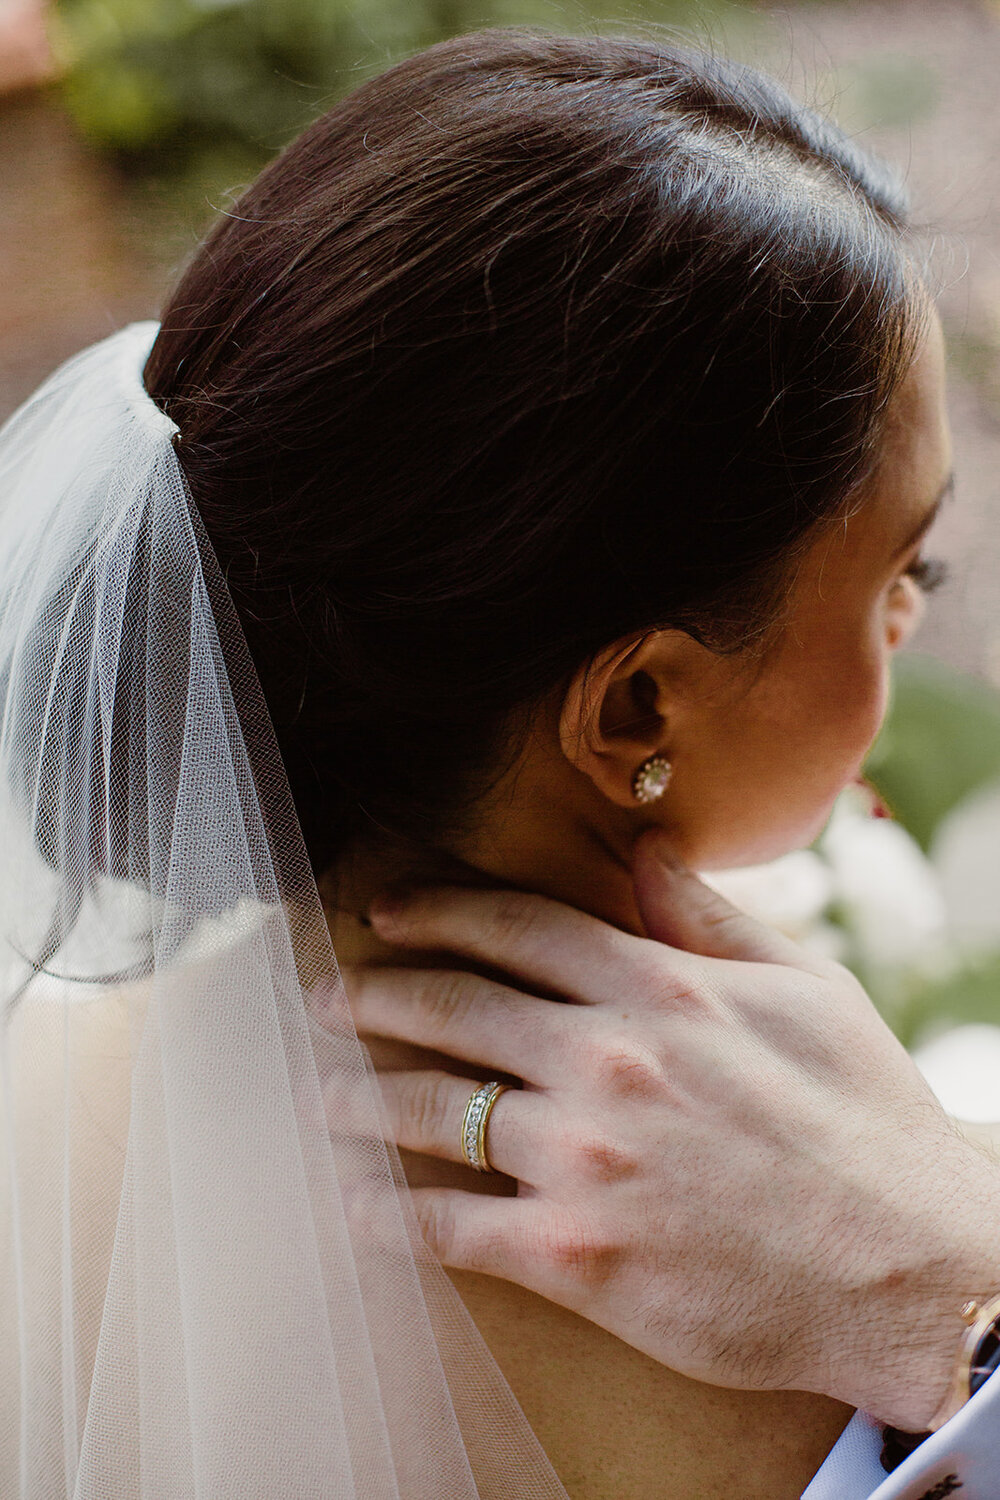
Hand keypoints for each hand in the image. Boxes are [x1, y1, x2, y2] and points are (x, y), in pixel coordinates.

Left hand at [347, 829, 999, 1429]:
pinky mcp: (574, 1255)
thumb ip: (709, 918)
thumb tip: (644, 849)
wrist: (910, 1270)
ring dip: (359, 1100)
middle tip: (322, 1001)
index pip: (517, 927)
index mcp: (658, 989)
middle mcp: (605, 1060)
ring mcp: (582, 1157)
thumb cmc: (867, 1124)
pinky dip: (388, 1214)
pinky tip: (354, 1205)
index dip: (439, 910)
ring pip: (434, 1111)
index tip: (385, 910)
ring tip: (319, 1098)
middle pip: (454, 1008)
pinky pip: (450, 1227)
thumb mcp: (806, 992)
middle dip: (373, 996)